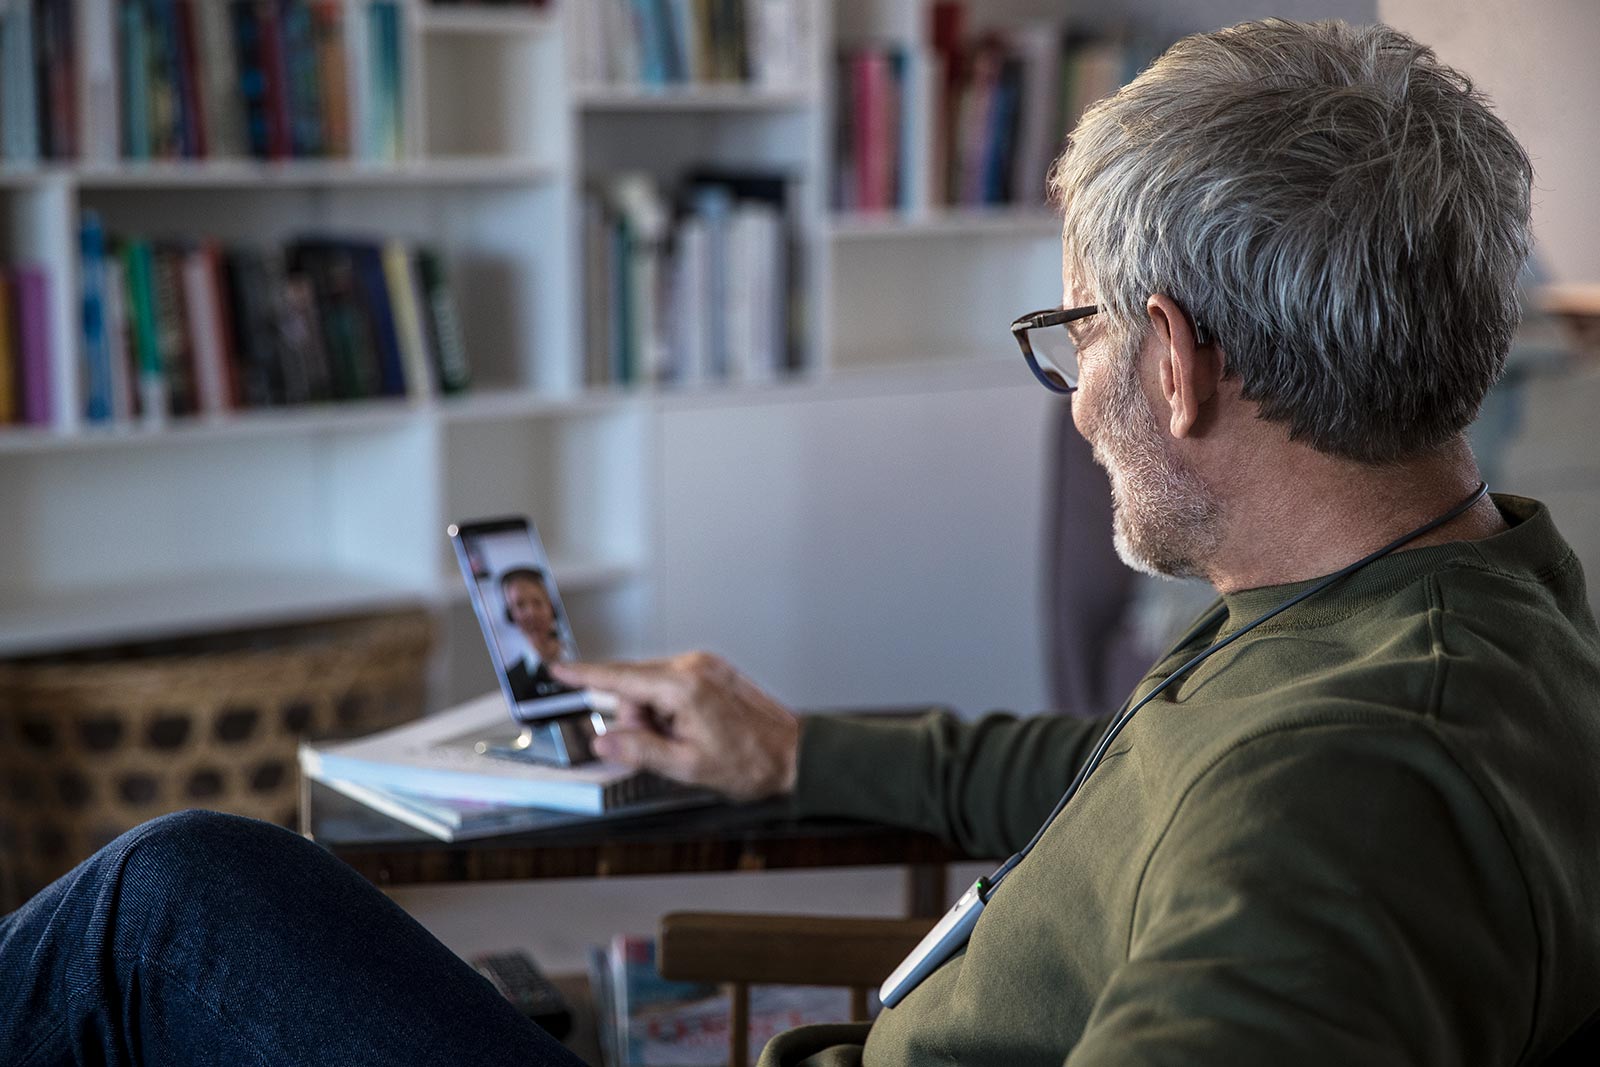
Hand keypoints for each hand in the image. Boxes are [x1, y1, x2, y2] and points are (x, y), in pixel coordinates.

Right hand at [550, 653, 799, 802]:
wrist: (793, 753)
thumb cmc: (750, 762)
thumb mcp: (687, 767)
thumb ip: (640, 751)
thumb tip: (605, 742)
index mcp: (683, 687)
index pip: (620, 678)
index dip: (584, 676)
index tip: (558, 669)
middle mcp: (693, 667)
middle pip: (635, 685)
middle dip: (638, 719)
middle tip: (666, 748)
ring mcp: (705, 665)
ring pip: (652, 686)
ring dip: (656, 715)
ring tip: (686, 740)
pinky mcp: (713, 670)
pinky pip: (672, 685)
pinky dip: (671, 707)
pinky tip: (691, 728)